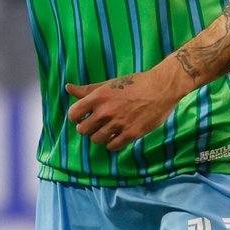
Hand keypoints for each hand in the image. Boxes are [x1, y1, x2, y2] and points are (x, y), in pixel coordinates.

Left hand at [65, 71, 181, 150]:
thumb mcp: (109, 84)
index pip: (73, 114)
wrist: (162, 87)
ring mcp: (119, 123)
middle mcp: (106, 111)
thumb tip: (68, 88)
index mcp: (98, 97)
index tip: (83, 116)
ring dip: (100, 136)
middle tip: (96, 125)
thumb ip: (88, 90)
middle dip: (87, 128)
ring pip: (96, 140)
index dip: (76, 117)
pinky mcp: (132, 133)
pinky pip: (112, 146)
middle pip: (82, 130)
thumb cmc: (135, 83)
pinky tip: (117, 136)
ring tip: (108, 130)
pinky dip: (112, 143)